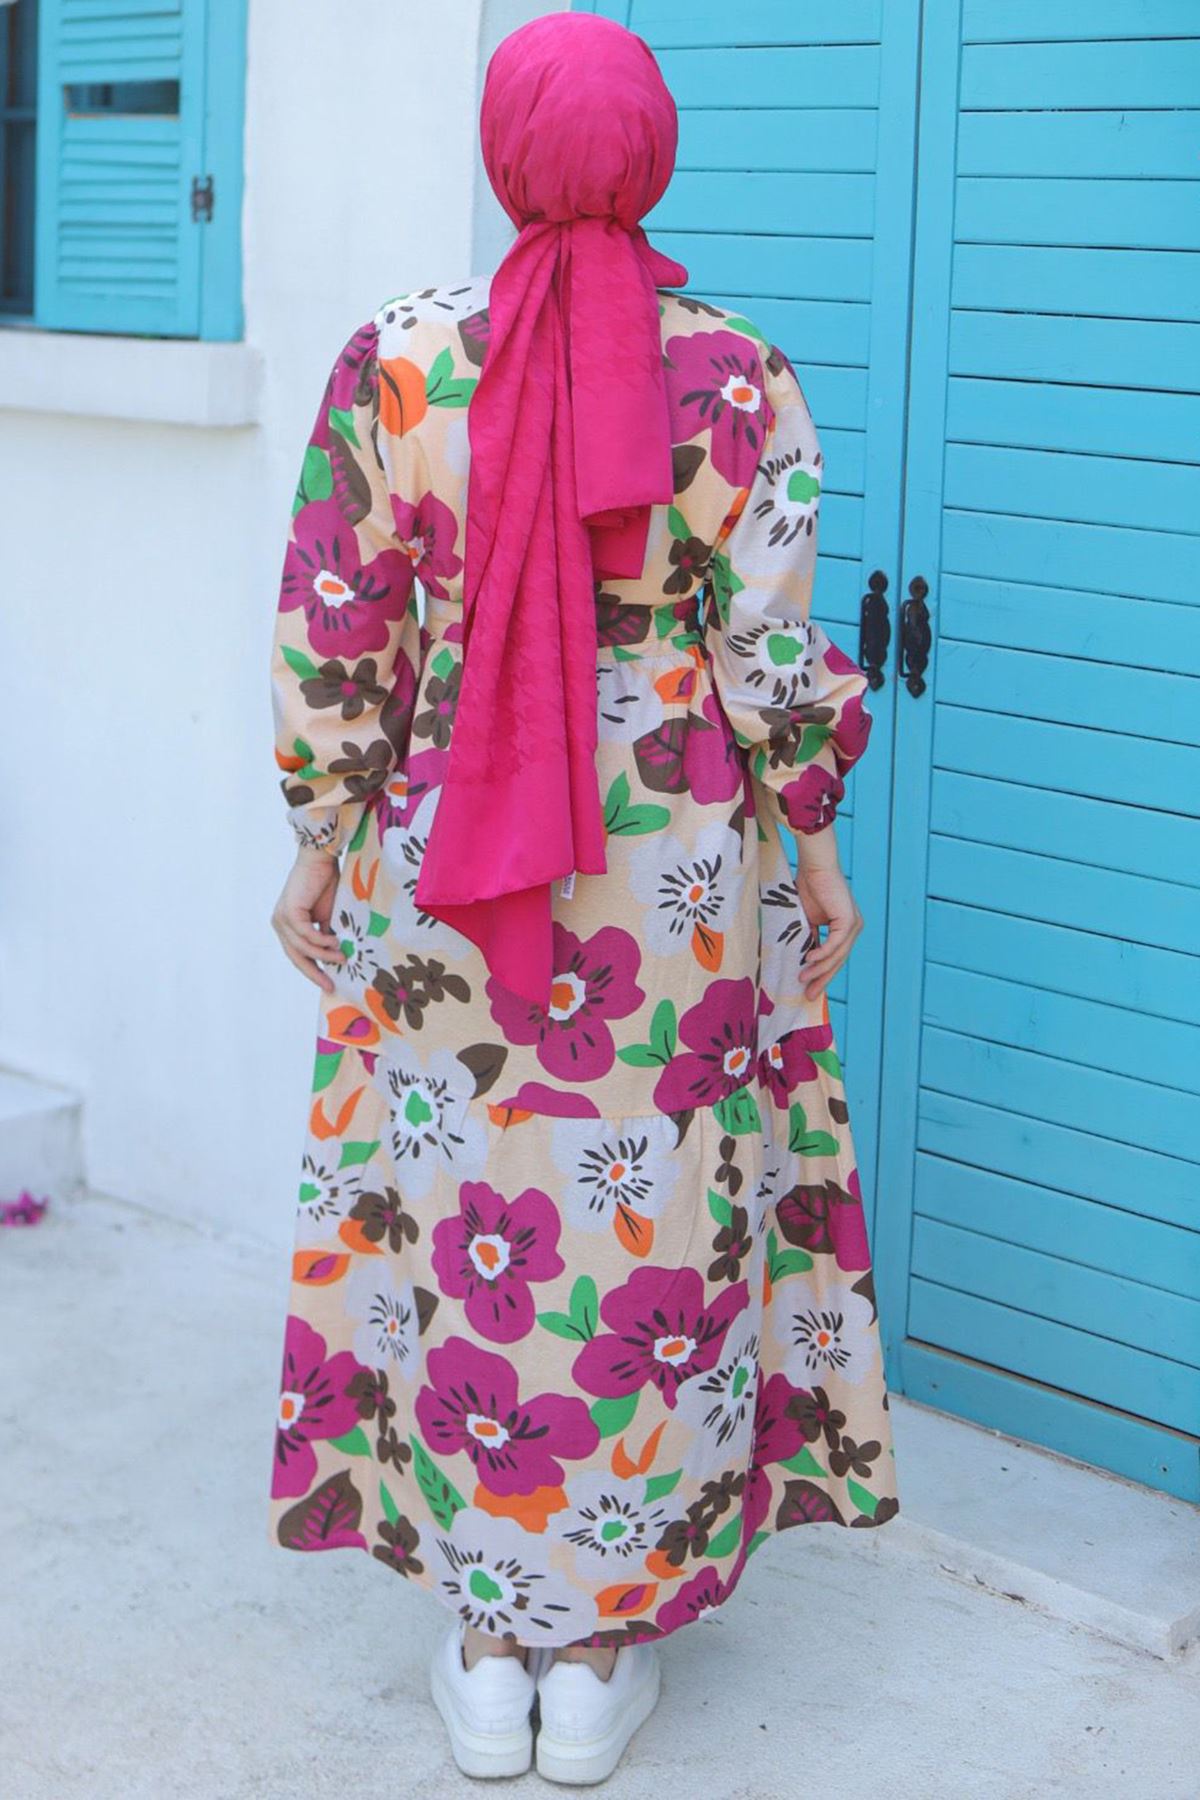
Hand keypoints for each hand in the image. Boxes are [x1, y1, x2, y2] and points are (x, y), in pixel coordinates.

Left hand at [271, 847, 346, 991]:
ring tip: (342, 958)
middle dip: (314, 972)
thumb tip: (336, 958)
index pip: (297, 955)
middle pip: (295, 957)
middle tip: (329, 986)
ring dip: (324, 955)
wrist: (320, 860)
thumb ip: (326, 936)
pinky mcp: (289, 913)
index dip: (312, 970)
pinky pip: (306, 936)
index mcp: (286, 926)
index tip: (327, 983)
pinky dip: (322, 942)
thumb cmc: (325, 884)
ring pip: (302, 948)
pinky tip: (336, 942)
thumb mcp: (327, 917)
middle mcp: (280, 924)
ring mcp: (281, 919)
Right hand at [795, 863, 862, 1000]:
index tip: (809, 989)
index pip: (835, 958)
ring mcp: (853, 925)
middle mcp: (853, 928)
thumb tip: (801, 960)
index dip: (823, 975)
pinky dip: (821, 954)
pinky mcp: (848, 920)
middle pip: (838, 961)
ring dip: (819, 969)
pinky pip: (835, 944)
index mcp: (845, 929)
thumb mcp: (807, 920)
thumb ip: (808, 938)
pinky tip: (808, 960)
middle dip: (823, 979)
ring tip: (803, 979)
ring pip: (837, 955)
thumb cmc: (809, 887)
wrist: (815, 866)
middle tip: (809, 995)